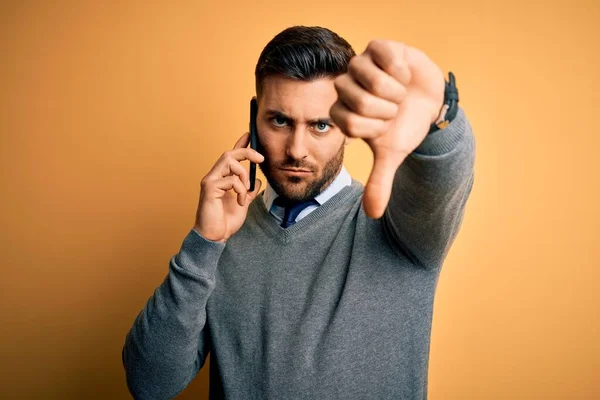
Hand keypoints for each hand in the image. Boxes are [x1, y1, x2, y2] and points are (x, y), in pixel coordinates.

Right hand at [194, 132, 263, 241]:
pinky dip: (240, 190)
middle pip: (229, 153)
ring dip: (243, 174)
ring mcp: (210, 181)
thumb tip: (257, 179)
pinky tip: (240, 202)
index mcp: (222, 178)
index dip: (240, 144)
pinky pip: (230, 179)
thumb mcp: (243, 203)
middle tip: (261, 159)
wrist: (215, 236)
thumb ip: (248, 191)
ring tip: (245, 191)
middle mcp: (214, 177)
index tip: (249, 134)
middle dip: (247, 152)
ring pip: (228, 161)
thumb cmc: (225, 221)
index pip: (231, 157)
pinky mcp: (209, 189)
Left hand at [330, 40, 444, 218]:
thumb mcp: (392, 155)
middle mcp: (347, 86)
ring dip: (393, 90)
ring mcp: (361, 64)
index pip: (347, 121)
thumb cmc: (404, 127)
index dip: (373, 127)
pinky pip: (383, 55)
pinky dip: (400, 69)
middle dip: (384, 110)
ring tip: (400, 93)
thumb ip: (379, 181)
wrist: (429, 104)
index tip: (386, 127)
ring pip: (368, 76)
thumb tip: (373, 214)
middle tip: (394, 109)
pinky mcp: (379, 47)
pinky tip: (404, 74)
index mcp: (343, 111)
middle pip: (355, 100)